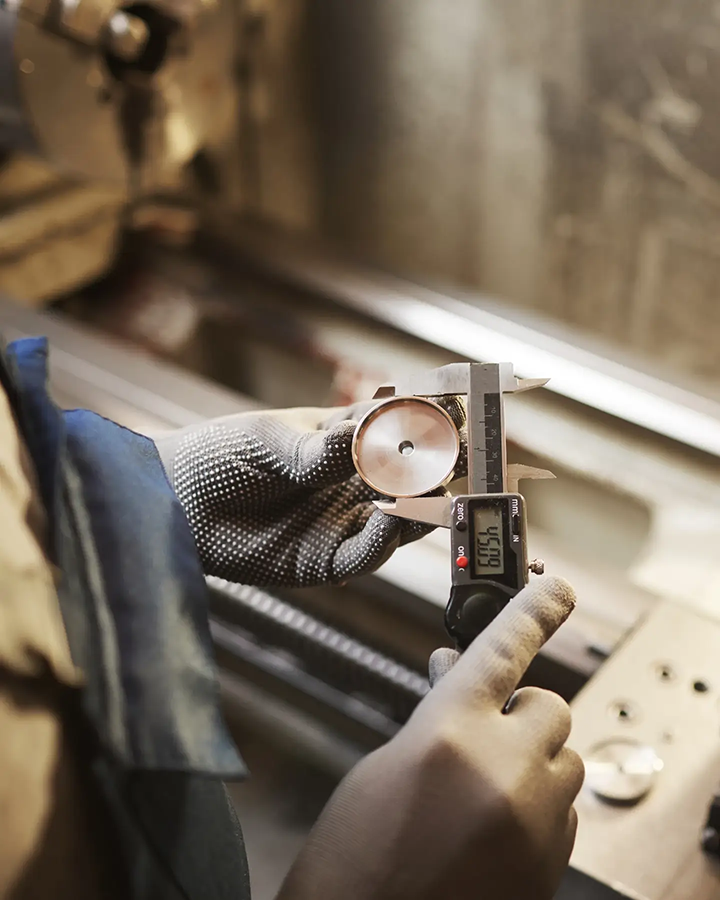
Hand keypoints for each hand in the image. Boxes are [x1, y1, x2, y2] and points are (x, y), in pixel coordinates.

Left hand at [154, 399, 464, 587]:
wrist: (173, 505)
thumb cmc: (218, 457)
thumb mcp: (272, 442)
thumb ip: (323, 448)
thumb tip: (376, 435)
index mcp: (344, 440)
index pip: (400, 428)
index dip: (429, 419)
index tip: (454, 407)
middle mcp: (353, 482)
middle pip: (414, 474)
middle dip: (440, 463)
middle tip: (458, 451)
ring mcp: (343, 521)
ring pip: (403, 516)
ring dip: (422, 501)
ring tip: (434, 484)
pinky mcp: (327, 560)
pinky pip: (368, 552)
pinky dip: (386, 535)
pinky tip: (390, 514)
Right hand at [278, 576, 582, 899]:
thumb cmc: (358, 851)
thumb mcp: (389, 763)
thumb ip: (439, 716)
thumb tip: (463, 675)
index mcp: (448, 734)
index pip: (503, 649)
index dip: (533, 610)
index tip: (555, 588)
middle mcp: (501, 771)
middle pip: (550, 707)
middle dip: (522, 712)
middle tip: (489, 730)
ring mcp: (532, 822)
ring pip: (565, 760)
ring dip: (534, 762)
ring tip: (485, 788)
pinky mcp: (549, 865)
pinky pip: (565, 811)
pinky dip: (539, 807)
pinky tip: (494, 826)